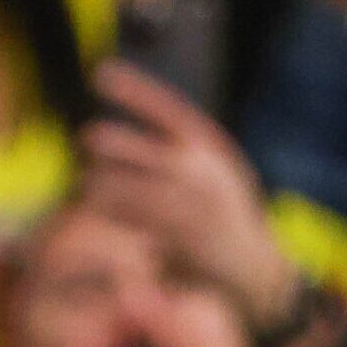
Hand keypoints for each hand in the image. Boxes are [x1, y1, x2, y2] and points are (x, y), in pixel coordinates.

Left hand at [77, 62, 299, 328]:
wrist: (259, 273)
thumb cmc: (228, 217)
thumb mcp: (219, 174)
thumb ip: (185, 152)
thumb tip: (122, 137)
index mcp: (212, 151)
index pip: (167, 110)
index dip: (134, 90)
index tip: (100, 73)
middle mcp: (201, 174)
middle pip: (130, 149)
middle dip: (104, 142)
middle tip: (87, 140)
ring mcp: (187, 208)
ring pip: (116, 186)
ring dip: (97, 185)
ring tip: (91, 185)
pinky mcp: (173, 240)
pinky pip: (124, 219)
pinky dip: (112, 213)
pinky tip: (111, 211)